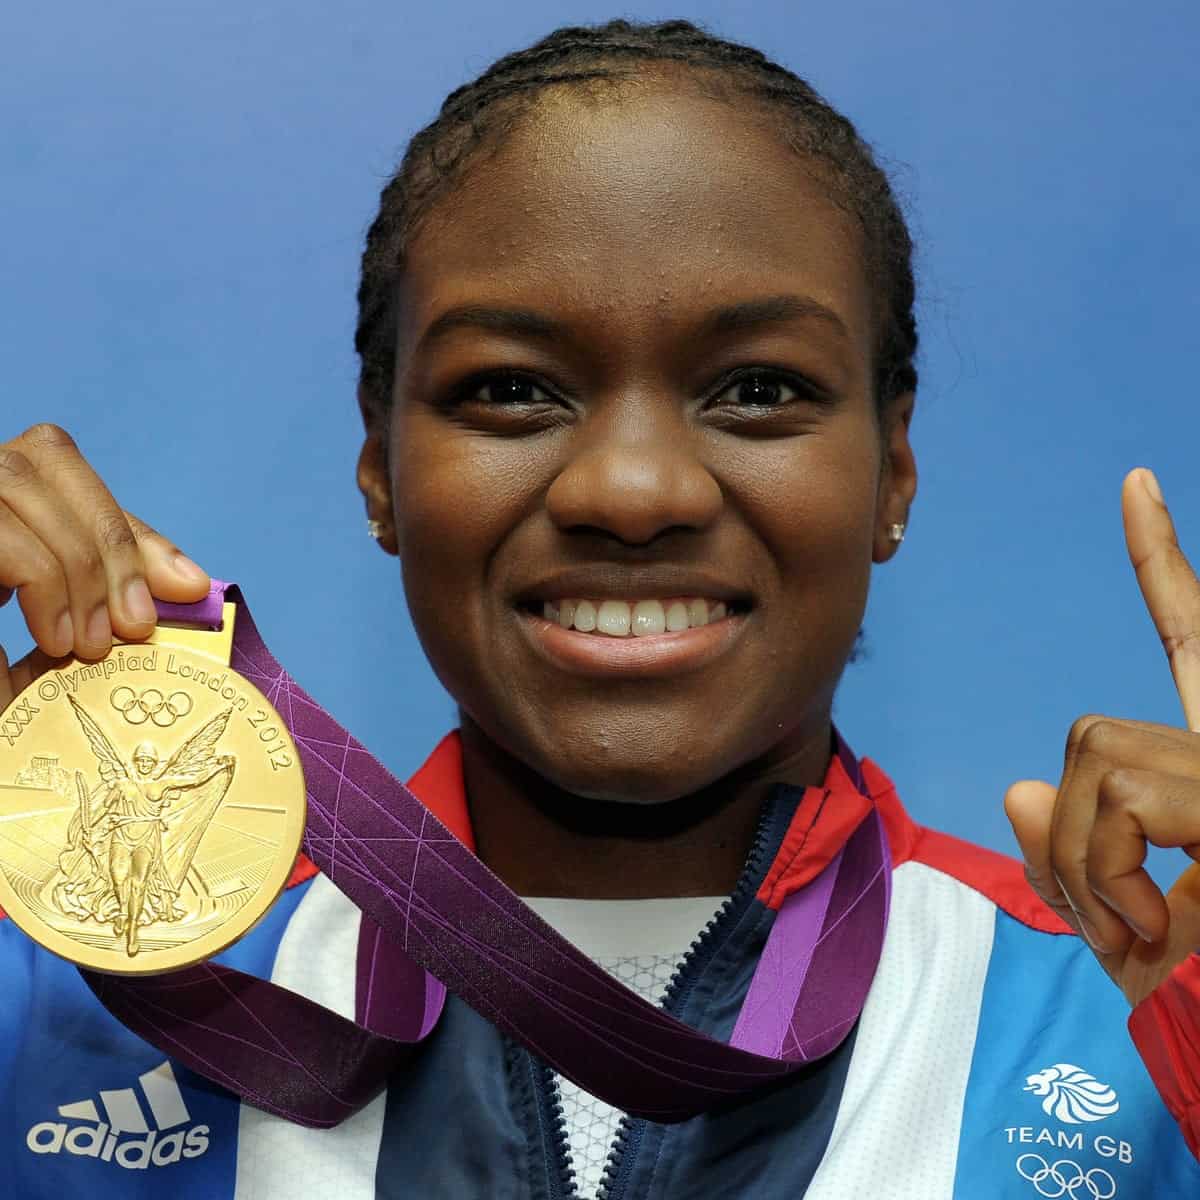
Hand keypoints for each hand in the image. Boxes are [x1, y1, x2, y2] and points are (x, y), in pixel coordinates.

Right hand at [0, 423, 210, 707]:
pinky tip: (55, 639)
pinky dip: (40, 582)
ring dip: (73, 567)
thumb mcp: (50, 616)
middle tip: (135, 627)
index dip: (123, 522)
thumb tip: (195, 583)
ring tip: (91, 644)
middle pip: (42, 459)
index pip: (57, 460)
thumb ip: (105, 585)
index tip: (184, 588)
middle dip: (107, 546)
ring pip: (11, 484)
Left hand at [1006, 467, 1199, 1007]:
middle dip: (1072, 840)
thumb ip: (1076, 862)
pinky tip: (1159, 936)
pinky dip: (1107, 878)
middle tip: (1121, 933)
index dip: (1162, 567)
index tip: (1133, 484)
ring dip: (1086, 868)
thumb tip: (1018, 784)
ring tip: (1149, 942)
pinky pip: (1123, 802)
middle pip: (1092, 735)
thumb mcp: (1130, 938)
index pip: (1187, 644)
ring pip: (1095, 758)